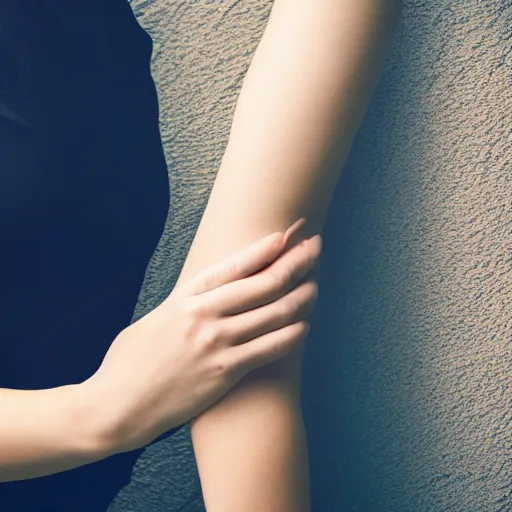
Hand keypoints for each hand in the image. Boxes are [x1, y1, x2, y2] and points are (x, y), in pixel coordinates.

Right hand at [84, 218, 320, 453]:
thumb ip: (187, 302)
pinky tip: (305, 326)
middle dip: (296, 262)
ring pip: (275, 313)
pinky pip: (270, 348)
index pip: (235, 264)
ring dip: (302, 297)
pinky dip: (292, 335)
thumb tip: (211, 293)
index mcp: (186, 296)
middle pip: (264, 282)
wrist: (116, 405)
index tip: (287, 235)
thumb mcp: (156, 317)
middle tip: (315, 248)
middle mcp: (205, 314)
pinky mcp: (225, 372)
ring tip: (316, 286)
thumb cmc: (131, 360)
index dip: (266, 247)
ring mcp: (217, 343)